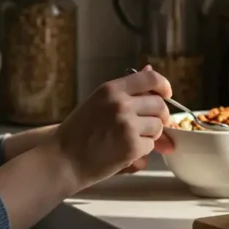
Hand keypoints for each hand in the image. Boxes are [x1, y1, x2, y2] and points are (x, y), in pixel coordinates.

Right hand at [54, 66, 171, 188]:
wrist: (62, 160)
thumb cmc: (78, 132)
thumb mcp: (98, 102)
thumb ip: (126, 89)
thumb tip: (149, 68)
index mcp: (111, 89)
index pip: (150, 78)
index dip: (163, 85)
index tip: (166, 93)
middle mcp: (120, 104)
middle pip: (159, 104)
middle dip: (160, 116)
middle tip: (150, 124)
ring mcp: (127, 125)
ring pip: (158, 126)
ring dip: (151, 134)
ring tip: (131, 139)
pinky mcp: (131, 146)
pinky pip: (151, 145)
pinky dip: (142, 151)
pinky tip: (125, 152)